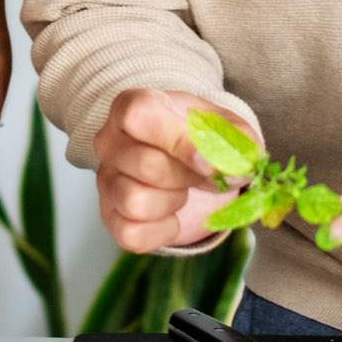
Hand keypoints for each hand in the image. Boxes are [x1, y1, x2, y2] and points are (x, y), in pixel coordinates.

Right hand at [93, 89, 254, 252]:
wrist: (196, 167)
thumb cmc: (204, 139)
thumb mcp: (228, 129)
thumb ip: (234, 142)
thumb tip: (229, 167)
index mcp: (133, 106)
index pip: (139, 116)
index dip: (180, 142)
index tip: (209, 161)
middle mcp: (110, 142)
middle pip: (148, 166)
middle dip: (189, 177)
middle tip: (203, 173)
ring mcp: (106, 181)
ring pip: (136, 202)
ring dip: (174, 202)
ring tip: (182, 190)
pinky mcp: (111, 218)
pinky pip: (133, 234)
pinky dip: (163, 230)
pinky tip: (172, 213)